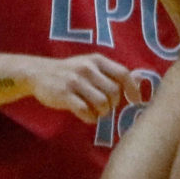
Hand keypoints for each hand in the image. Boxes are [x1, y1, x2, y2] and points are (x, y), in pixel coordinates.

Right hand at [28, 53, 144, 121]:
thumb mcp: (91, 65)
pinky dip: (90, 118)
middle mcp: (87, 68)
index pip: (123, 74)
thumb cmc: (71, 72)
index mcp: (97, 60)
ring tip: (95, 111)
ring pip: (102, 103)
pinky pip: (86, 111)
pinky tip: (86, 115)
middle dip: (113, 104)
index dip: (132, 89)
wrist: (39, 73)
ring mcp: (75, 81)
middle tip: (105, 106)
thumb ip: (113, 72)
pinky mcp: (64, 95)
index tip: (135, 101)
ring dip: (102, 113)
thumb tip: (140, 79)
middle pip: (114, 92)